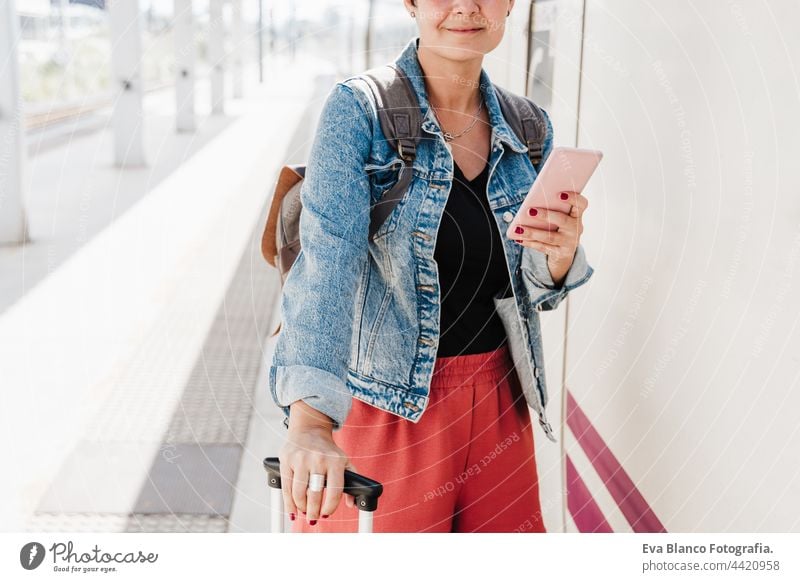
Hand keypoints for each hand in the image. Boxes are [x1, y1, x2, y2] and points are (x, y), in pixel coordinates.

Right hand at [278, 400, 358, 525]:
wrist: (309, 428)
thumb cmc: (328, 450)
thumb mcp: (343, 461)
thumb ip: (351, 481)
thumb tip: (352, 504)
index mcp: (335, 460)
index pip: (335, 491)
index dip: (330, 507)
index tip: (326, 513)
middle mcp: (318, 459)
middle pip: (315, 494)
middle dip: (313, 511)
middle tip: (313, 517)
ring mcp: (301, 459)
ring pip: (299, 493)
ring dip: (301, 507)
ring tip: (304, 511)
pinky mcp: (286, 459)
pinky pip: (286, 487)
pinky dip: (288, 503)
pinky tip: (292, 510)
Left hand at [512, 190, 587, 286]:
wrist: (563, 253)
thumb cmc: (557, 227)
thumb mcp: (559, 217)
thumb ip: (551, 208)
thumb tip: (531, 204)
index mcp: (576, 215)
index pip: (581, 204)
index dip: (573, 198)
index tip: (559, 194)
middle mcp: (576, 228)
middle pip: (562, 220)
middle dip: (545, 215)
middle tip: (530, 211)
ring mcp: (569, 242)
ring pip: (550, 237)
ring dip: (532, 232)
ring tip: (518, 228)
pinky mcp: (560, 254)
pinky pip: (542, 247)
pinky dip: (529, 242)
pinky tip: (518, 238)